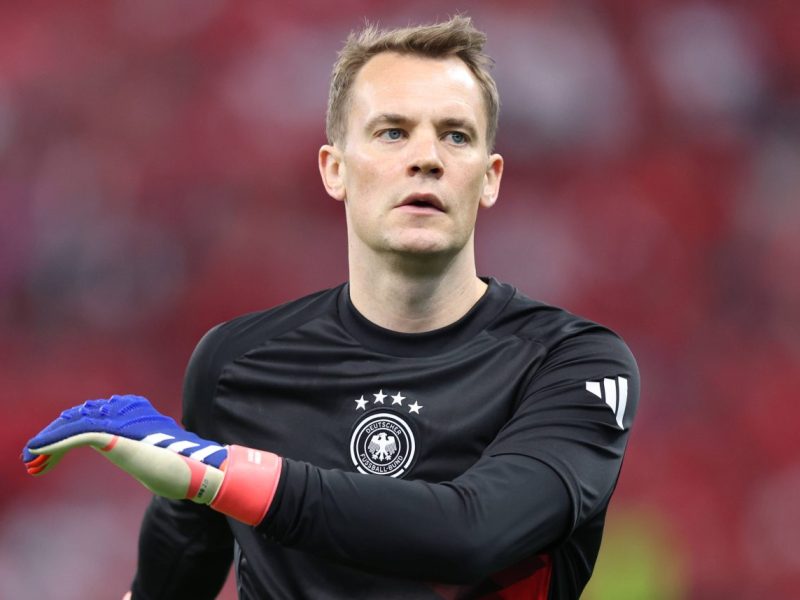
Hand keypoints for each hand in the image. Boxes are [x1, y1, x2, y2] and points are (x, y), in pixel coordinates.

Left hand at [23, 395, 281, 524]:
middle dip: (55, 434)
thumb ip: (146, 448)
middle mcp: (131, 412)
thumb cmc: (186, 468)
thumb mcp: (158, 455)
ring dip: (50, 440)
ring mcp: (125, 423)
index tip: (53, 451)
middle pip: (82, 414)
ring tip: (33, 458)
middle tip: (35, 457)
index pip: (98, 413)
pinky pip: (79, 435)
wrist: (202, 472)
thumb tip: (147, 455)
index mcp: (139, 414)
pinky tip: (41, 455)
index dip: (71, 428)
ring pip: (76, 422)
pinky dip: (56, 444)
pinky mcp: (118, 438)